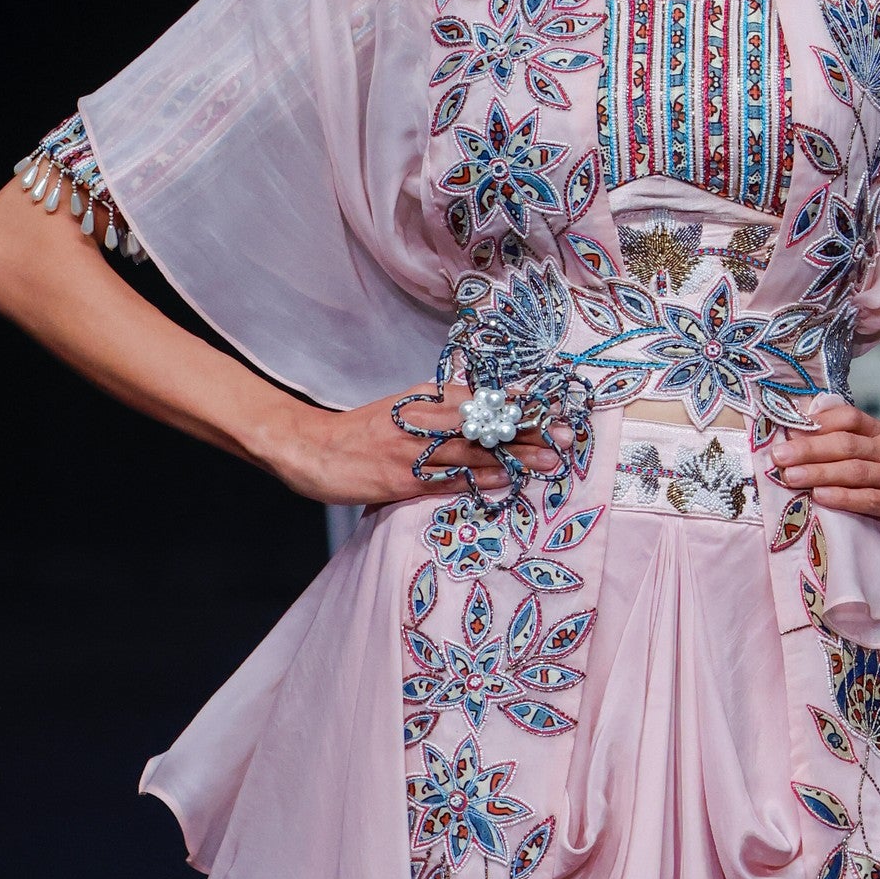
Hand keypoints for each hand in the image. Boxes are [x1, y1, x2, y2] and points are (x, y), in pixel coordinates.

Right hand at [260, 380, 565, 508]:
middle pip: (486, 422)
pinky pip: (447, 478)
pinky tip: (505, 481)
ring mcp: (413, 448)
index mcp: (426, 397)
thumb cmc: (362, 432)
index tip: (555, 411)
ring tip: (551, 461)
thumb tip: (483, 415)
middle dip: (529, 429)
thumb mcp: (404, 410)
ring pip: (473, 449)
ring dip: (516, 455)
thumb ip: (441, 412)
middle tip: (568, 436)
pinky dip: (479, 478)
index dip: (521, 406)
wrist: (311, 448)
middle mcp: (424, 418)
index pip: (483, 398)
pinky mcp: (401, 477)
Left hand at [770, 405, 879, 553]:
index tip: (787, 427)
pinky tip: (821, 497)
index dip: (818, 421)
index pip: (851, 418)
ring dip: (819, 472)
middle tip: (776, 454)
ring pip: (856, 470)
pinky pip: (873, 500)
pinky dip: (845, 498)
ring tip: (788, 475)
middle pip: (847, 443)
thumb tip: (809, 445)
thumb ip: (860, 451)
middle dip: (808, 447)